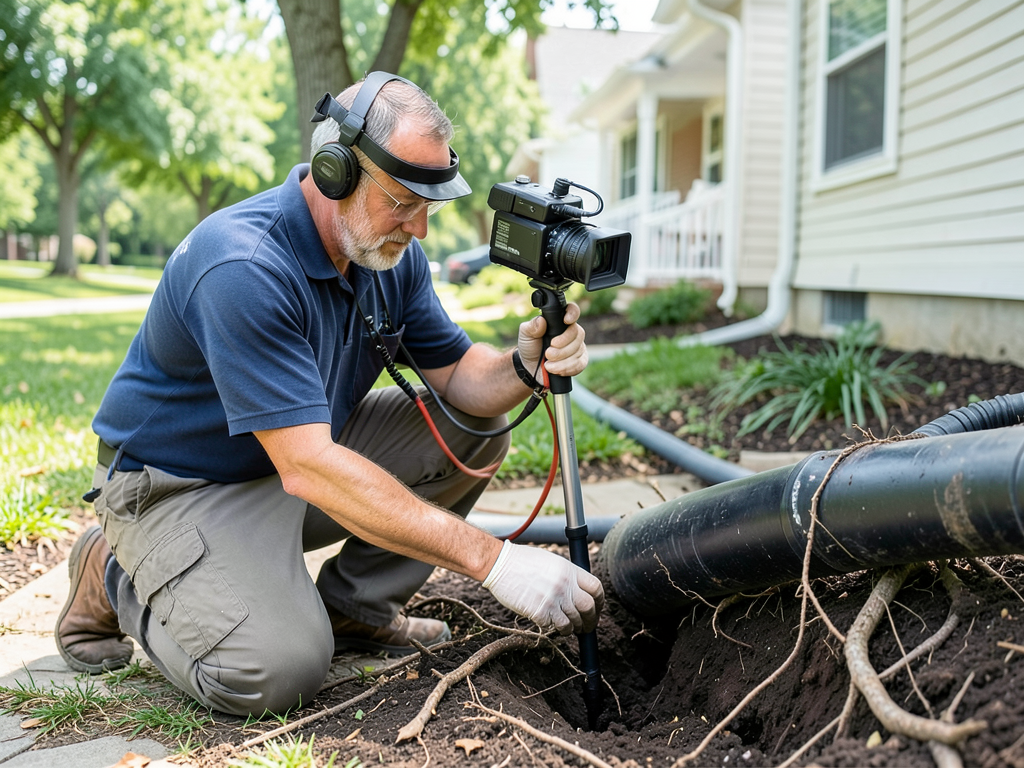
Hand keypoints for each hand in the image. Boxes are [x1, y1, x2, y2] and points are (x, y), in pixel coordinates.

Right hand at [482, 540, 604, 633]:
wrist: (500, 564)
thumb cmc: (522, 561)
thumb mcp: (552, 561)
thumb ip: (567, 575)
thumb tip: (579, 592)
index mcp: (570, 570)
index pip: (596, 588)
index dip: (600, 602)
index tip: (596, 609)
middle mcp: (565, 584)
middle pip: (589, 608)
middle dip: (591, 620)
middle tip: (586, 626)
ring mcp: (553, 599)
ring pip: (574, 622)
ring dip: (573, 628)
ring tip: (568, 628)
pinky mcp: (540, 611)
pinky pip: (556, 628)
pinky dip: (557, 630)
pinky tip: (552, 626)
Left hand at [516, 301, 587, 380]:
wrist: (530, 367)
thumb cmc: (530, 347)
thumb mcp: (526, 335)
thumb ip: (531, 326)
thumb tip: (541, 320)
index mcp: (559, 321)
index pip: (573, 310)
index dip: (573, 313)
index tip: (566, 321)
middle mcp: (571, 332)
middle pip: (577, 333)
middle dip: (562, 345)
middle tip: (548, 352)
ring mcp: (578, 347)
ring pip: (578, 350)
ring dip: (561, 359)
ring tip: (547, 363)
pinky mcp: (579, 361)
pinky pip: (579, 364)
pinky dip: (566, 368)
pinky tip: (555, 369)